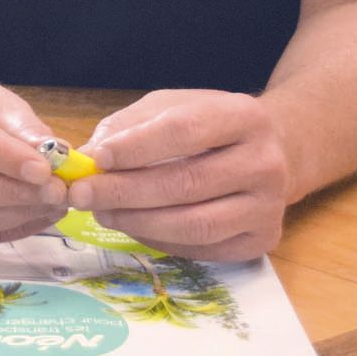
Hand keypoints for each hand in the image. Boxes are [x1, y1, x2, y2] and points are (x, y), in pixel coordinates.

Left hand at [73, 89, 294, 259]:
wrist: (273, 153)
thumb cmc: (208, 126)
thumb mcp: (170, 107)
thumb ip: (129, 126)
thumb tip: (87, 158)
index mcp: (243, 116)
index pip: (183, 131)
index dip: (135, 147)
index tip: (95, 159)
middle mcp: (265, 162)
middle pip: (187, 183)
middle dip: (125, 191)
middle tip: (83, 195)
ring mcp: (268, 206)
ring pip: (195, 224)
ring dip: (138, 222)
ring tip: (102, 213)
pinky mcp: (263, 240)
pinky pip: (203, 248)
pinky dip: (159, 240)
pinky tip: (133, 226)